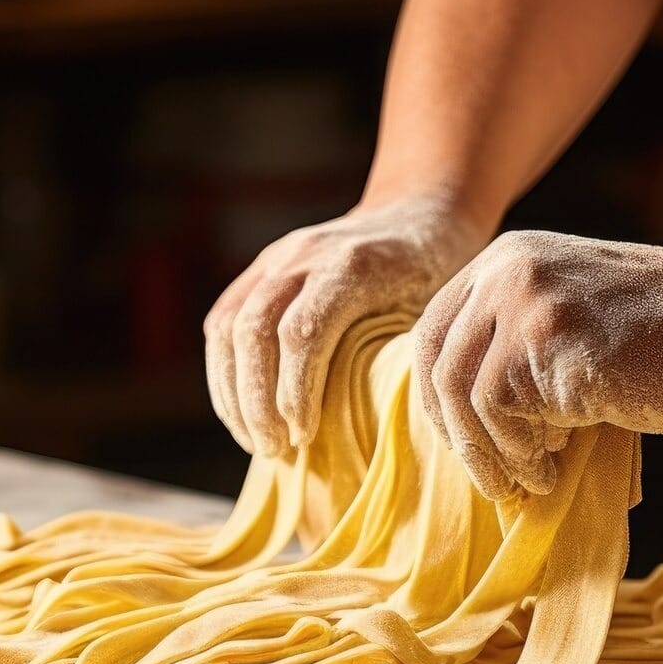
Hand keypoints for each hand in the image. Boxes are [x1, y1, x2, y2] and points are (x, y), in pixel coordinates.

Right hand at [205, 195, 489, 455]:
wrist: (421, 213)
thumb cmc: (438, 276)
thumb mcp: (434, 314)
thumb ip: (400, 358)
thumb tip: (374, 431)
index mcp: (353, 266)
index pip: (302, 333)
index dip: (294, 392)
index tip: (303, 437)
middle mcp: (305, 254)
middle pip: (254, 330)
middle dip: (255, 401)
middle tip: (273, 450)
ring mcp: (277, 257)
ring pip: (229, 327)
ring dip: (234, 392)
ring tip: (255, 442)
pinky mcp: (261, 268)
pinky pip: (224, 320)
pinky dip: (225, 372)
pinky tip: (241, 413)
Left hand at [411, 229, 662, 498]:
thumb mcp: (580, 324)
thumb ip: (524, 350)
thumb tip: (469, 431)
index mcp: (508, 260)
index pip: (434, 336)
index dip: (441, 402)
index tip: (471, 447)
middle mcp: (506, 269)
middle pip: (437, 365)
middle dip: (458, 436)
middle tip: (497, 480)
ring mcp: (526, 299)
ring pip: (462, 394)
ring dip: (492, 453)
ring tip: (536, 477)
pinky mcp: (549, 338)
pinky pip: (499, 411)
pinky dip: (522, 453)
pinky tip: (558, 465)